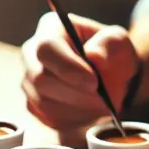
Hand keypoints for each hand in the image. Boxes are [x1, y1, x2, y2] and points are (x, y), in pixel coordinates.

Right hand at [21, 13, 140, 129]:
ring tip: (102, 106)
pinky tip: (91, 112)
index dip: (68, 68)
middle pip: (40, 79)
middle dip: (76, 94)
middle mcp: (32, 53)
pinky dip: (74, 120)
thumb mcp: (119, 42)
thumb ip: (110, 44)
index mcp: (50, 28)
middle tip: (104, 101)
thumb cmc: (111, 53)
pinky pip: (49, 119)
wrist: (110, 76)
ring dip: (78, 110)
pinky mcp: (34, 105)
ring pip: (45, 103)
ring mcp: (29, 80)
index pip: (47, 49)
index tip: (94, 83)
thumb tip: (94, 57)